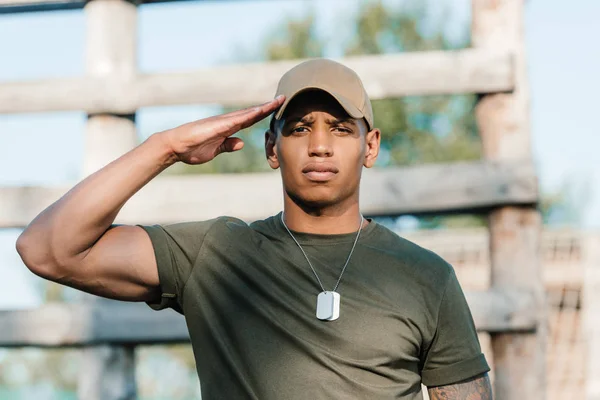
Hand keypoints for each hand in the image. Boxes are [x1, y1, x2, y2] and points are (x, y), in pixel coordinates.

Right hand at [160, 95, 284, 164]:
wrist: (175, 146)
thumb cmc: (192, 149)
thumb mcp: (215, 150)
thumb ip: (227, 145)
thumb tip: (241, 143)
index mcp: (227, 128)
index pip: (250, 120)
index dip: (263, 114)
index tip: (276, 109)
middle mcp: (227, 122)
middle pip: (252, 113)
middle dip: (268, 107)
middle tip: (283, 98)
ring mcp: (222, 122)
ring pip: (247, 113)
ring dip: (263, 107)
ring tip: (278, 101)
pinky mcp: (217, 126)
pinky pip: (237, 120)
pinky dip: (250, 115)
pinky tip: (261, 111)